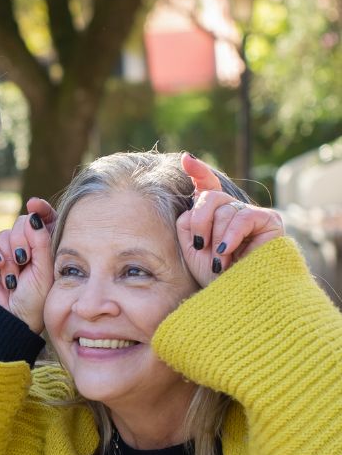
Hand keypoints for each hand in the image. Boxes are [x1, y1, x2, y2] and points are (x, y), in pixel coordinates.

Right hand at [0, 197, 55, 332]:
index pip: (43, 220)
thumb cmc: (33, 300)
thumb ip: (42, 240)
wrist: (9, 318)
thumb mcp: (45, 269)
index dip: (40, 210)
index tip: (35, 204)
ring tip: (12, 276)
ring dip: (8, 255)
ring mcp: (4, 253)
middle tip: (24, 260)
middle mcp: (25, 248)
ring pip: (4, 234)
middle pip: (21, 223)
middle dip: (22, 240)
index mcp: (44, 248)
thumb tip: (34, 215)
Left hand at [176, 154, 283, 286]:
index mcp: (214, 216)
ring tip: (220, 260)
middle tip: (200, 245)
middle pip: (209, 196)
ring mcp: (252, 214)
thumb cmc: (213, 276)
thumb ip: (188, 220)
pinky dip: (231, 235)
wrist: (234, 295)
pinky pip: (243, 217)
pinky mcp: (269, 220)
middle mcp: (233, 212)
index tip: (186, 159)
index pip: (208, 187)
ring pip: (224, 209)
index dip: (199, 172)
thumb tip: (196, 194)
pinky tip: (227, 251)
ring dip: (216, 237)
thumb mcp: (191, 246)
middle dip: (199, 221)